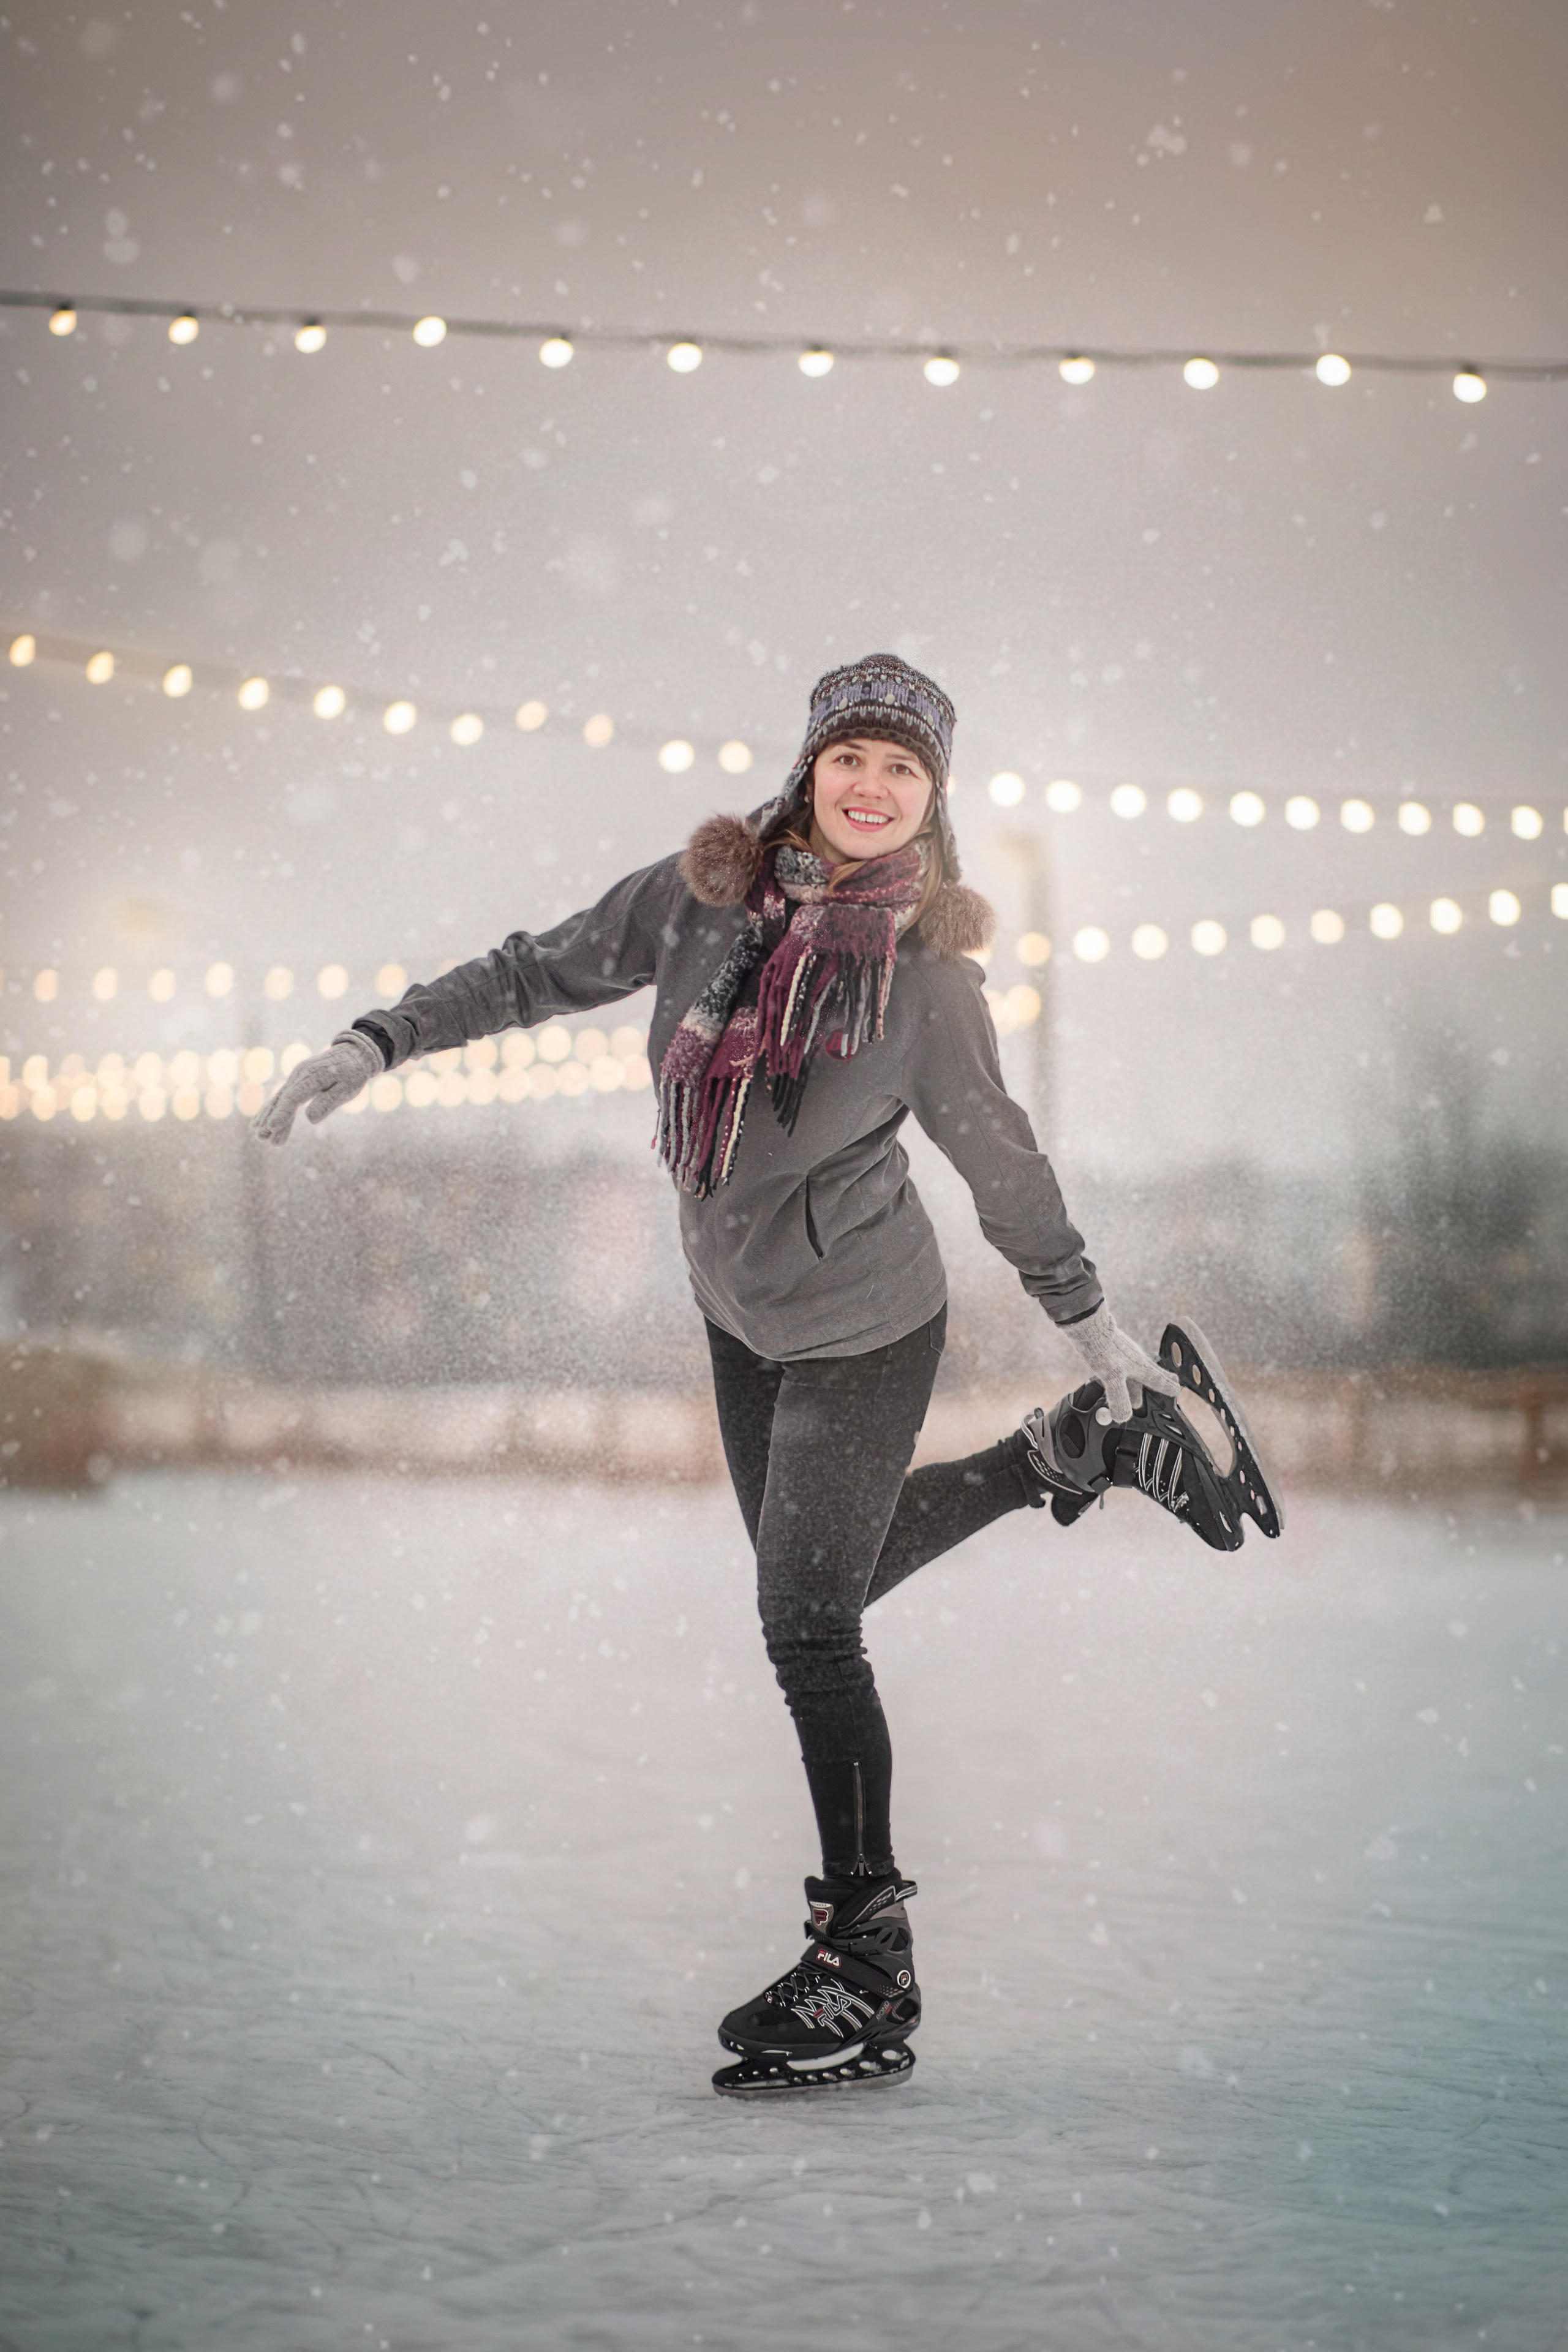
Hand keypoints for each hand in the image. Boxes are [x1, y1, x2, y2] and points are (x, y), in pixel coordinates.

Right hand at [251, 1029, 381, 1144]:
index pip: (294, 1097)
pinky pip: (283, 1097)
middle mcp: (300, 1074)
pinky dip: (273, 1110)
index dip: (283, 1112)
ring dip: (269, 1117)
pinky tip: (261, 1122)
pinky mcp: (296, 1081)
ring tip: (261, 1137)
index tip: (272, 1126)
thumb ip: (328, 1102)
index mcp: (314, 1076)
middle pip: (283, 1099)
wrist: (352, 1053)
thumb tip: (309, 1119)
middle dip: (271, 1119)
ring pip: (280, 1099)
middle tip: (261, 1138)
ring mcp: (296, 1077)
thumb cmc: (352, 1073)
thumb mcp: (347, 1088)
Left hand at [1062, 1302, 1181, 1423]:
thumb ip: (1119, 1398)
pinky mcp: (1113, 1351)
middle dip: (1156, 1386)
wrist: (1089, 1325)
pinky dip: (1123, 1379)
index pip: (1161, 1380)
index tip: (1177, 1391)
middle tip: (1166, 1389)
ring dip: (1136, 1386)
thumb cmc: (1103, 1347)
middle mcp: (1136, 1360)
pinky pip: (1122, 1368)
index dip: (1169, 1388)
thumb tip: (1123, 1417)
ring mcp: (1125, 1355)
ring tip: (1135, 1397)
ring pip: (1135, 1373)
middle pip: (1151, 1376)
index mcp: (1142, 1366)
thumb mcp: (1112, 1377)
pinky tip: (1114, 1380)